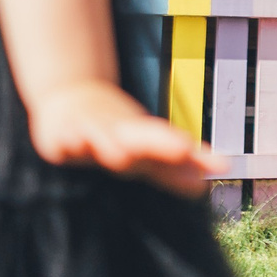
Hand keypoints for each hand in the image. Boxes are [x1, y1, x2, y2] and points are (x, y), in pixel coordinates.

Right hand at [27, 79, 223, 196]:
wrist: (70, 97)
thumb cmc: (114, 131)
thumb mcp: (144, 149)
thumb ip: (172, 170)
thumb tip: (211, 179)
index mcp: (141, 138)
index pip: (171, 146)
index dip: (192, 157)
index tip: (219, 163)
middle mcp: (119, 133)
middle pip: (142, 139)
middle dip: (161, 144)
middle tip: (184, 149)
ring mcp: (88, 132)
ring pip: (102, 138)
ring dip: (113, 143)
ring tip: (125, 153)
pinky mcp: (57, 138)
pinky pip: (63, 142)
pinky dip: (70, 141)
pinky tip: (74, 142)